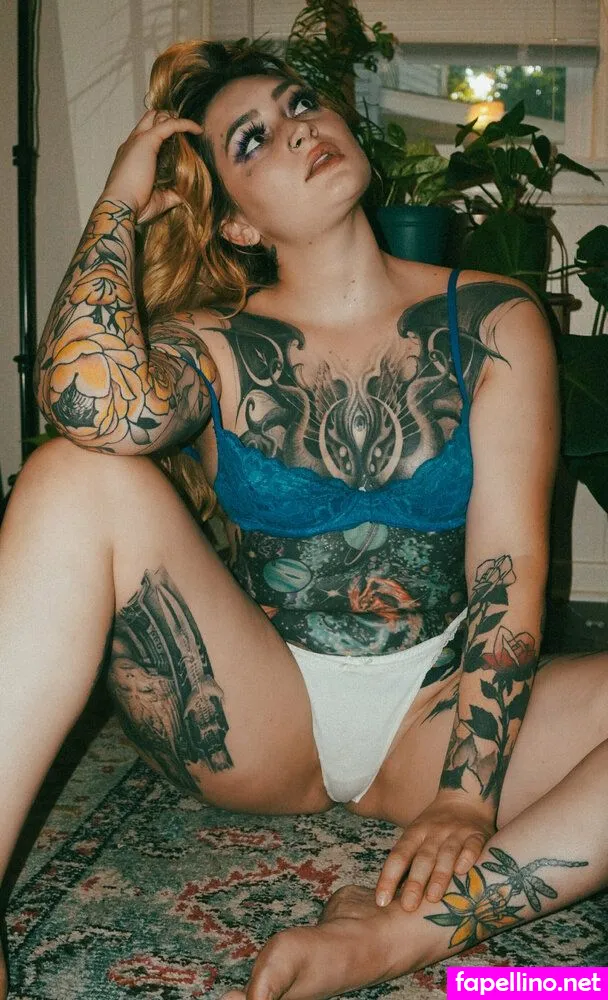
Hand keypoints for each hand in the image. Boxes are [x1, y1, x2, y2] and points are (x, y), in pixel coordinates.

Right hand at [101, 109, 202, 222]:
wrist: (121, 205)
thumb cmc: (135, 206)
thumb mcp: (158, 199)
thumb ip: (171, 194)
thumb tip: (184, 194)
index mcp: (131, 155)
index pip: (145, 134)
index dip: (162, 133)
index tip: (179, 141)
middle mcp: (132, 144)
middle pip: (149, 118)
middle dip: (167, 118)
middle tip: (186, 129)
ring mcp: (138, 140)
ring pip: (157, 116)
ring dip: (175, 118)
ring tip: (193, 128)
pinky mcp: (147, 141)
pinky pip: (169, 124)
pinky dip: (185, 124)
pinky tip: (198, 130)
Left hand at [375, 791, 495, 911]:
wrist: (465, 799)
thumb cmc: (435, 827)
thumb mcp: (417, 836)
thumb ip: (407, 860)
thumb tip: (388, 895)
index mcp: (415, 833)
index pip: (399, 856)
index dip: (389, 878)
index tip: (381, 901)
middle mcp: (434, 833)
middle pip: (422, 858)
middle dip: (414, 882)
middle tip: (408, 906)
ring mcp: (456, 833)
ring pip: (446, 855)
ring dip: (439, 876)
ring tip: (433, 898)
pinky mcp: (476, 835)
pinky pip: (472, 846)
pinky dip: (467, 858)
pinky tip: (462, 871)